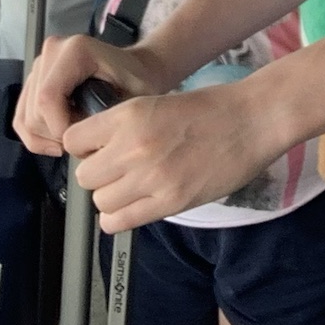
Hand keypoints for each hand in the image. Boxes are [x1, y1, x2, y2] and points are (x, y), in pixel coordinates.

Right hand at [15, 34, 171, 155]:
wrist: (138, 69)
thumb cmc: (139, 82)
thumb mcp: (132, 98)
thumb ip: (105, 116)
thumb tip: (75, 137)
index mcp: (75, 50)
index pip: (48, 98)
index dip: (60, 128)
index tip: (84, 139)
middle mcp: (52, 51)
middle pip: (35, 111)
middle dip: (57, 135)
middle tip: (86, 138)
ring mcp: (40, 64)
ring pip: (26, 117)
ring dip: (48, 138)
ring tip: (77, 137)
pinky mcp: (34, 79)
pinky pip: (22, 117)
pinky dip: (37, 136)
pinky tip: (59, 141)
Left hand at [69, 80, 288, 230]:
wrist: (251, 120)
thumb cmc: (210, 109)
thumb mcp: (155, 103)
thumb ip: (123, 127)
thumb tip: (97, 152)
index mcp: (128, 116)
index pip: (74, 141)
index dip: (84, 148)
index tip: (97, 150)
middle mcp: (133, 147)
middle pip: (85, 176)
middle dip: (98, 175)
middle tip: (118, 170)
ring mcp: (151, 177)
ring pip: (101, 201)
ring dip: (112, 197)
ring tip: (132, 187)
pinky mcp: (169, 202)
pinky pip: (120, 222)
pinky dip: (120, 218)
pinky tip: (135, 205)